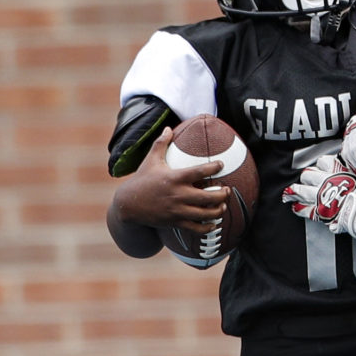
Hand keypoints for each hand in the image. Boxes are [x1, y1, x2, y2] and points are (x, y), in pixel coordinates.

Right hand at [112, 129, 230, 229]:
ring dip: (218, 210)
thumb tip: (168, 128)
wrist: (128, 204)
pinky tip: (213, 223)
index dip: (214, 167)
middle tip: (227, 190)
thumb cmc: (141, 180)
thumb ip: (161, 143)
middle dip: (222, 194)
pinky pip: (196, 228)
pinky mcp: (175, 222)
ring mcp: (177, 210)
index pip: (200, 171)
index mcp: (175, 177)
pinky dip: (207, 227)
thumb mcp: (151, 160)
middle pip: (209, 196)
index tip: (221, 165)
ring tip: (222, 206)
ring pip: (205, 213)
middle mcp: (178, 194)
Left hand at [283, 155, 355, 239]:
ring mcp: (320, 196)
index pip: (323, 162)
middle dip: (306, 177)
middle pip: (308, 174)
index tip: (320, 168)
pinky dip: (299, 208)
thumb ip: (351, 171)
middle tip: (305, 180)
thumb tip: (350, 169)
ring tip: (290, 192)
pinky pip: (305, 208)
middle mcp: (325, 181)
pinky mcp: (318, 210)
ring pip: (302, 191)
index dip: (320, 165)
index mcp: (336, 170)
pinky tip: (295, 206)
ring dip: (295, 191)